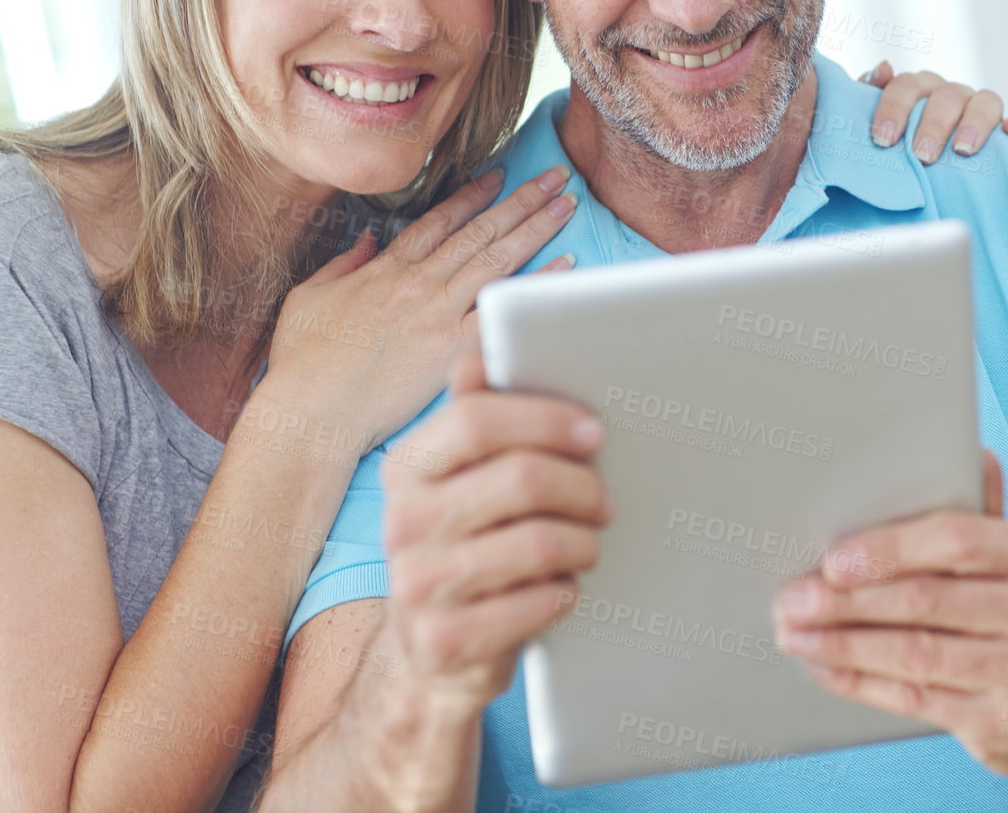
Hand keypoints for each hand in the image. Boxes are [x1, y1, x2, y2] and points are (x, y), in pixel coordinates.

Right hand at [263, 165, 577, 458]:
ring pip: (498, 257)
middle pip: (480, 230)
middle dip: (521, 198)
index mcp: (386, 270)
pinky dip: (537, 286)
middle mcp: (418, 283)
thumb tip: (367, 240)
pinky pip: (505, 310)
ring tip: (566, 201)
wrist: (310, 413)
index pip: (440, 221)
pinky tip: (567, 265)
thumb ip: (342, 264)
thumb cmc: (301, 364)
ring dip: (537, 225)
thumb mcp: (308, 299)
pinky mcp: (453, 348)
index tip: (501, 176)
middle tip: (555, 176)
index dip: (473, 195)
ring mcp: (438, 313)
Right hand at [379, 352, 609, 709]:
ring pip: (538, 543)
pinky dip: (563, 594)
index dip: (544, 419)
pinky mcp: (443, 641)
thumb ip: (476, 419)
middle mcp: (401, 523)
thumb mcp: (462, 480)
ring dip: (582, 542)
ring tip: (589, 544)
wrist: (432, 649)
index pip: (475, 419)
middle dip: (580, 485)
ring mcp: (417, 585)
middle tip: (605, 500)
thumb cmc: (467, 542)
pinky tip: (563, 590)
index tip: (593, 432)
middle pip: (521, 479)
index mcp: (407, 468)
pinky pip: (533, 605)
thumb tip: (478, 358)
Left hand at [773, 450, 1007, 777]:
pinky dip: (859, 682)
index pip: (957, 541)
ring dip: (842, 644)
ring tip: (793, 633)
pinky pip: (915, 701)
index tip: (831, 560)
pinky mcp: (1003, 727)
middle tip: (792, 599)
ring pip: (915, 655)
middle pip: (927, 602)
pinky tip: (824, 666)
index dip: (889, 549)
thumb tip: (971, 452)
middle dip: (846, 601)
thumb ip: (985, 514)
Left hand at [860, 61, 1007, 163]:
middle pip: (946, 96)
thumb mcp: (881, 124)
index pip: (905, 86)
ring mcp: (982, 109)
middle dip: (933, 125)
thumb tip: (883, 69)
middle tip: (922, 155)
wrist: (939, 173)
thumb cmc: (902, 147)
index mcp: (919, 89)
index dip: (894, 109)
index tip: (883, 140)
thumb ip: (868, 96)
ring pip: (985, 102)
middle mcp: (951, 94)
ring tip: (962, 150)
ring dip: (974, 123)